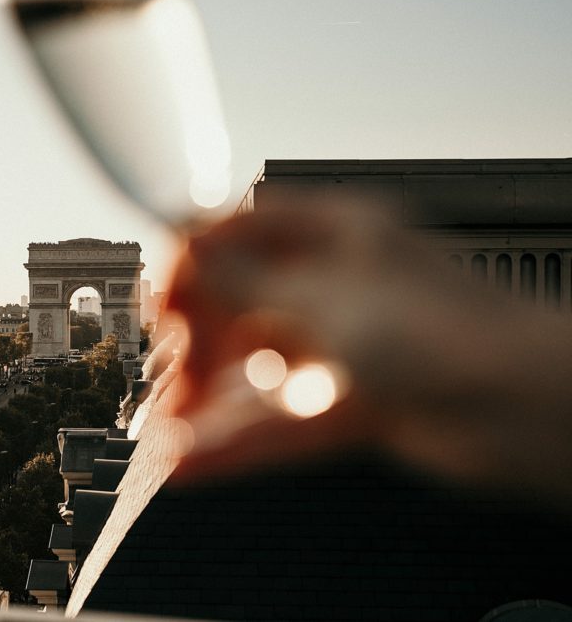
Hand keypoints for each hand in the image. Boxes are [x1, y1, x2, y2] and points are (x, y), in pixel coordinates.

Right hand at [165, 198, 571, 502]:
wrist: (528, 413)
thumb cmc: (450, 334)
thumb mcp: (323, 296)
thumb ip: (242, 280)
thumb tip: (182, 246)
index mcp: (338, 233)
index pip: (242, 228)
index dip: (193, 256)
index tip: (160, 291)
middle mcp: (337, 285)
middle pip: (241, 303)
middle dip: (197, 337)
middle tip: (166, 368)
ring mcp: (345, 348)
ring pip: (258, 370)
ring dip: (208, 399)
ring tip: (164, 426)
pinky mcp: (352, 405)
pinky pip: (279, 421)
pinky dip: (235, 441)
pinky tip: (189, 460)